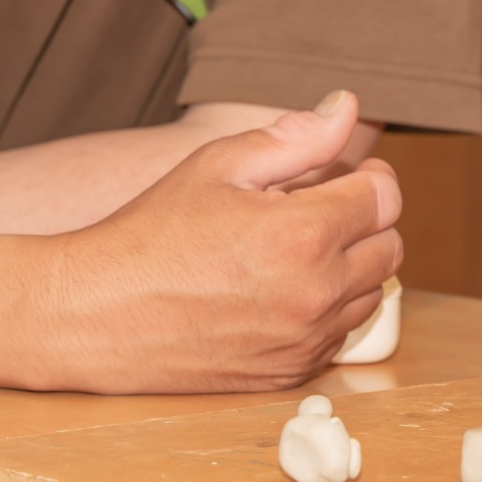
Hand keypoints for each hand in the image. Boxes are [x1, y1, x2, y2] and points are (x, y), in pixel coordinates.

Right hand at [33, 90, 402, 391]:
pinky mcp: (286, 374)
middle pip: (390, 247)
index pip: (385, 198)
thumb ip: (296, 137)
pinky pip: (338, 336)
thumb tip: (347, 108)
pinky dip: (326, 310)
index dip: (370, 178)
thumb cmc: (150, 233)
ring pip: (370, 294)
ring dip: (350, 267)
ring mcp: (302, 340)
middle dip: (366, 221)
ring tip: (298, 249)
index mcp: (303, 234)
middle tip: (322, 208)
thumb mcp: (218, 166)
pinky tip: (282, 289)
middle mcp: (314, 293)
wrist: (91, 315)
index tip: (347, 174)